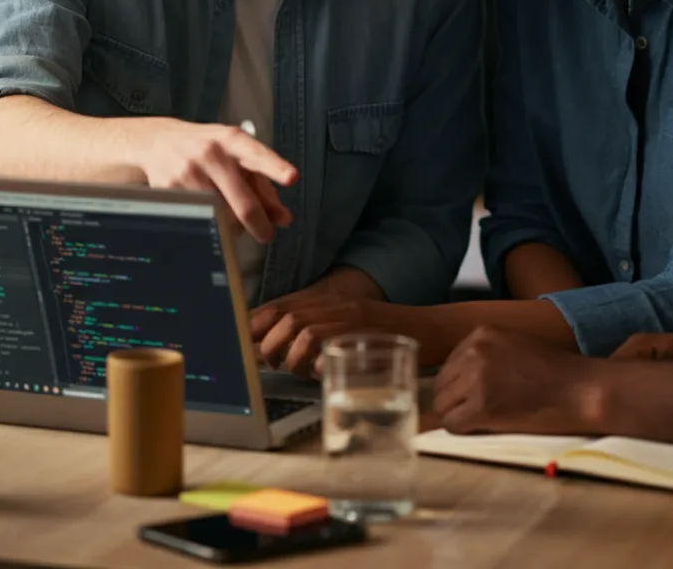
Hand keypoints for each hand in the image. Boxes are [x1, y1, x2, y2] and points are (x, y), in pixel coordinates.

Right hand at [124, 118, 297, 242]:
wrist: (158, 142)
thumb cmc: (208, 150)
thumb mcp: (237, 155)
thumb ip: (263, 185)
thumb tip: (282, 218)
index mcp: (233, 141)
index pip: (258, 155)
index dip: (276, 167)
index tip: (292, 177)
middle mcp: (211, 154)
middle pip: (241, 200)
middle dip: (259, 223)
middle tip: (266, 234)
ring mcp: (188, 173)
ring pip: (221, 216)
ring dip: (233, 227)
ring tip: (235, 223)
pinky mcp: (170, 190)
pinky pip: (200, 219)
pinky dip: (212, 225)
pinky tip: (213, 218)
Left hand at [250, 289, 385, 376]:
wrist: (432, 328)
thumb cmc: (387, 333)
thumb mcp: (347, 324)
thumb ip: (315, 328)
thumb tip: (275, 347)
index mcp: (328, 300)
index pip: (280, 305)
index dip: (254, 323)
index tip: (241, 342)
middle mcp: (337, 305)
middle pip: (286, 317)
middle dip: (270, 344)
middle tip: (274, 364)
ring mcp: (352, 319)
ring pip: (304, 331)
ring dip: (293, 357)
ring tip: (301, 370)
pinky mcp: (367, 336)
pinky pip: (331, 348)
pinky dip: (319, 364)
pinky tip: (322, 373)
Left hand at [433, 326, 601, 434]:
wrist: (579, 389)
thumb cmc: (553, 371)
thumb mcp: (514, 345)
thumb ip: (485, 353)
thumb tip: (457, 377)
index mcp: (481, 333)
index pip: (449, 364)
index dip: (458, 384)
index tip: (474, 395)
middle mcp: (474, 351)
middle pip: (441, 384)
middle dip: (454, 400)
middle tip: (477, 412)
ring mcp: (476, 377)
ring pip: (442, 406)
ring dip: (457, 416)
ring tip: (482, 420)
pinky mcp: (482, 406)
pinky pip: (452, 425)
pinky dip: (462, 430)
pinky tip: (482, 428)